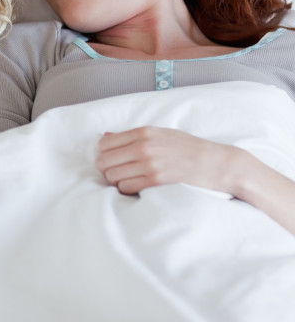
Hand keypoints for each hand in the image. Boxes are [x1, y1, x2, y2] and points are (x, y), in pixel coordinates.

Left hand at [96, 127, 240, 195]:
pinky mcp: (157, 180)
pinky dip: (126, 189)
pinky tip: (135, 187)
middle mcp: (143, 146)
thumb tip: (105, 137)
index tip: (112, 160)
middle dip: (107, 169)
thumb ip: (134, 136)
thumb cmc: (189, 148)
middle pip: (104, 161)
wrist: (216, 163)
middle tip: (117, 173)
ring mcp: (150, 163)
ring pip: (112, 176)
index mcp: (143, 132)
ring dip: (116, 181)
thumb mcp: (162, 134)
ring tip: (128, 180)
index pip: (104, 144)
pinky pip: (126, 187)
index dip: (104, 155)